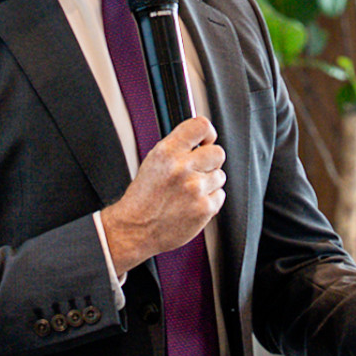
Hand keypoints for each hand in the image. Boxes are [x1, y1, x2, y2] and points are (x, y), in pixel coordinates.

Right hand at [99, 117, 225, 273]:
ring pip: (220, 176)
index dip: (208, 133)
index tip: (207, 140)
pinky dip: (209, 201)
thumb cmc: (143, 197)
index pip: (200, 126)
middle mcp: (182, 168)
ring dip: (209, 183)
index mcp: (167, 152)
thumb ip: (178, 147)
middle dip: (210, 161)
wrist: (135, 229)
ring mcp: (195, 189)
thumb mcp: (154, 161)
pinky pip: (220, 195)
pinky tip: (192, 204)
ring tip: (189, 192)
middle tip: (197, 171)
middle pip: (218, 152)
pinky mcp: (204, 208)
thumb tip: (202, 138)